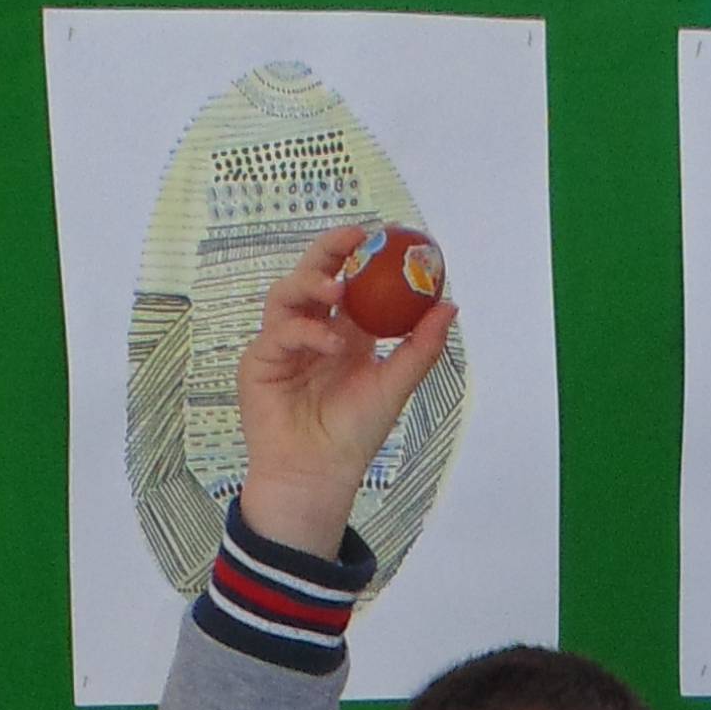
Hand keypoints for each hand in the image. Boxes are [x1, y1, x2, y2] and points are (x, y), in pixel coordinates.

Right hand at [234, 225, 459, 558]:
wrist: (318, 475)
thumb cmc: (353, 435)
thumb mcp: (395, 386)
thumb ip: (420, 347)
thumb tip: (450, 304)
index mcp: (344, 333)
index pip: (349, 282)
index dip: (361, 255)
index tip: (385, 234)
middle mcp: (311, 333)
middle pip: (312, 275)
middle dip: (328, 250)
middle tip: (352, 237)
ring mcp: (282, 345)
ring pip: (286, 295)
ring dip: (311, 284)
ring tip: (337, 291)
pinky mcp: (260, 363)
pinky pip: (279, 334)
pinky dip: (306, 333)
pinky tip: (331, 345)